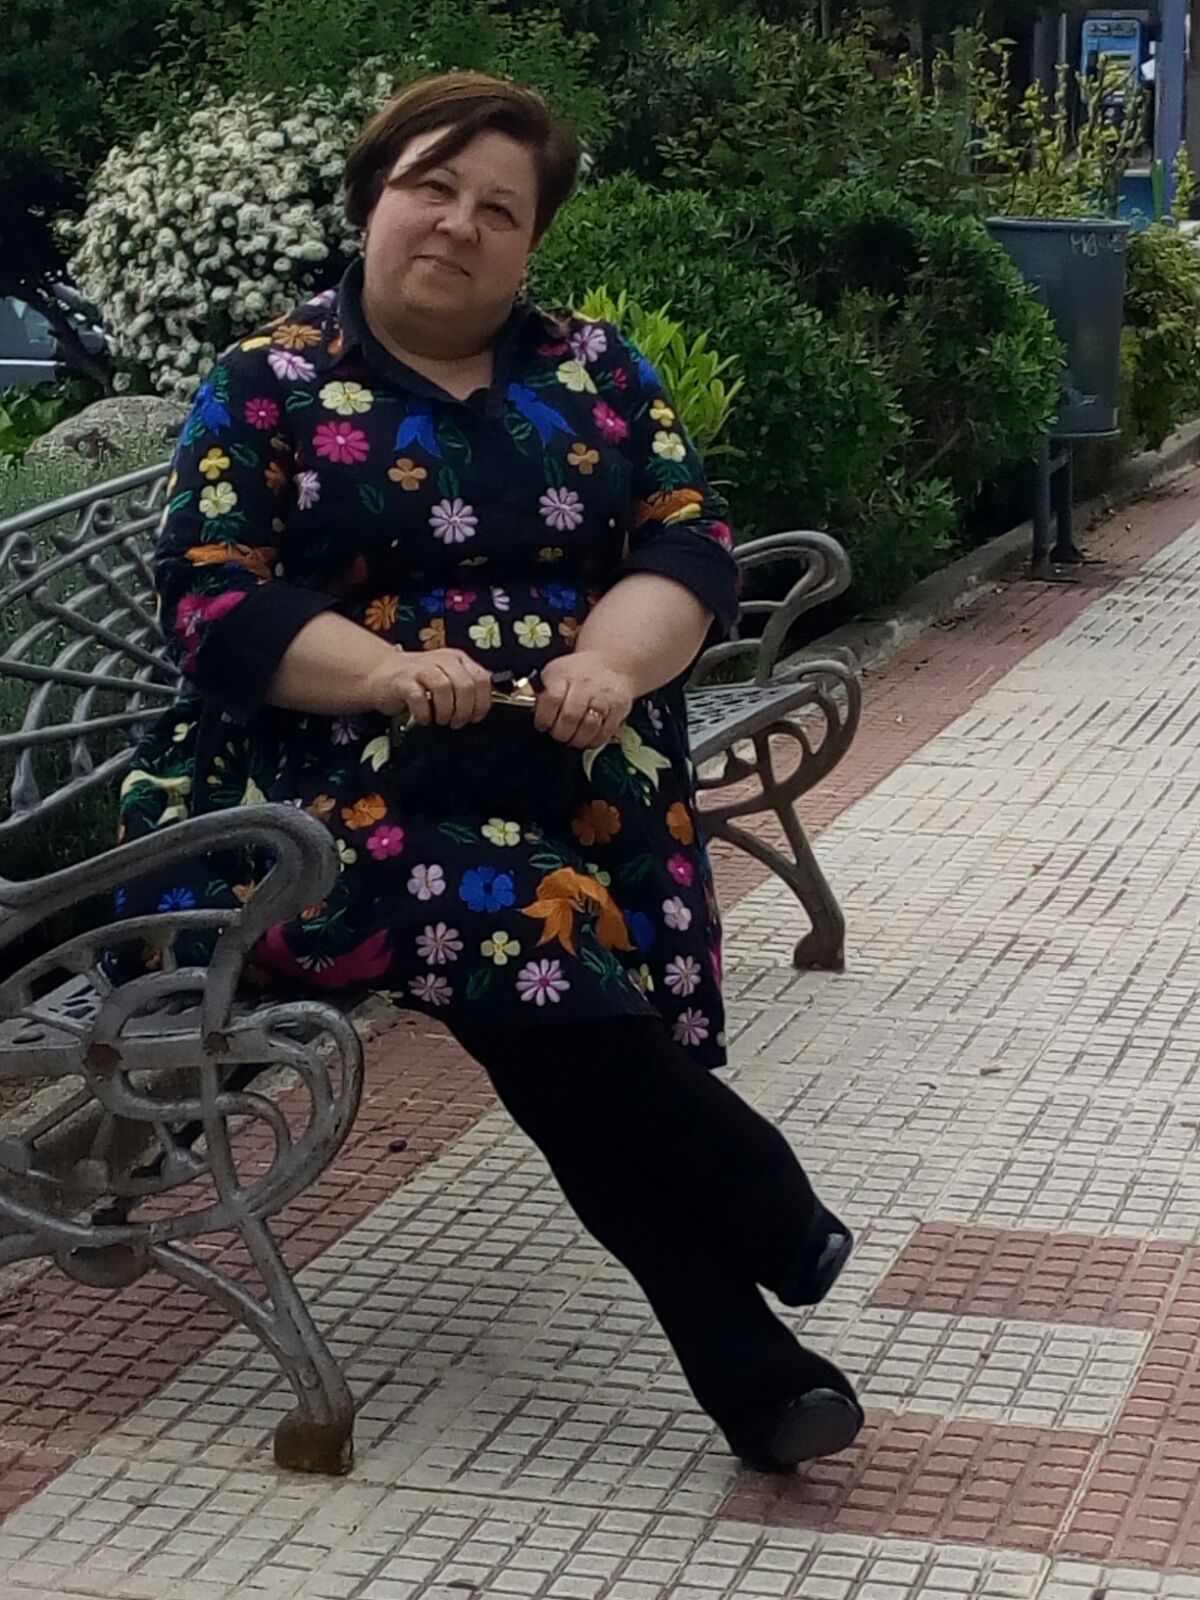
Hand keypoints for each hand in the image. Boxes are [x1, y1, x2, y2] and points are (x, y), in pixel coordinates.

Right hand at [365, 648, 491, 728]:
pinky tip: (423, 719)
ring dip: (445, 712)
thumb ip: (464, 690)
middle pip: (465, 686)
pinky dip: (424, 714)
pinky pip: (419, 698)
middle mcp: (441, 660)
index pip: (482, 679)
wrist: (380, 674)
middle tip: (455, 722)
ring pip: (444, 688)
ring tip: (440, 720)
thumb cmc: (417, 683)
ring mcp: (421, 668)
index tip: (474, 718)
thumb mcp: (446, 680)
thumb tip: (480, 711)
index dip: (482, 703)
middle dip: (464, 711)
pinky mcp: (402, 680)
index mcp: (457, 659)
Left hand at [534, 651, 634, 749]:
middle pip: (570, 716)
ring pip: (589, 726)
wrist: (610, 664)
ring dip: (576, 739)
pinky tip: (586, 738)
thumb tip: (526, 712)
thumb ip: (541, 692)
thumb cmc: (576, 673)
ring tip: (571, 738)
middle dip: (560, 732)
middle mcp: (585, 684)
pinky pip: (605, 732)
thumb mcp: (554, 673)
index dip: (544, 718)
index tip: (542, 725)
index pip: (551, 699)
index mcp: (563, 674)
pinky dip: (593, 741)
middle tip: (557, 734)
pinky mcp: (619, 709)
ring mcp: (604, 697)